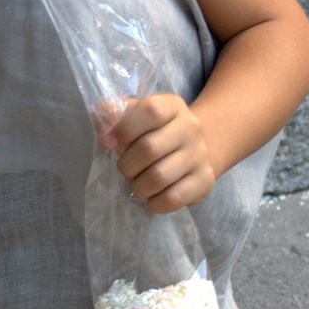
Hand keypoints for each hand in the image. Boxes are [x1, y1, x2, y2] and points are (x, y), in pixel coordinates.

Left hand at [104, 94, 215, 213]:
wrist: (192, 151)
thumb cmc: (153, 133)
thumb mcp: (134, 115)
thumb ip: (112, 115)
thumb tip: (102, 131)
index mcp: (172, 106)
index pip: (151, 111)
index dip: (124, 128)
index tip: (109, 143)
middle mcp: (191, 127)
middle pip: (149, 148)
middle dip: (127, 164)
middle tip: (125, 169)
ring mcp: (200, 155)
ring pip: (159, 176)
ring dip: (139, 186)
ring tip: (138, 184)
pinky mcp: (205, 181)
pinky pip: (174, 198)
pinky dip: (155, 203)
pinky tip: (152, 197)